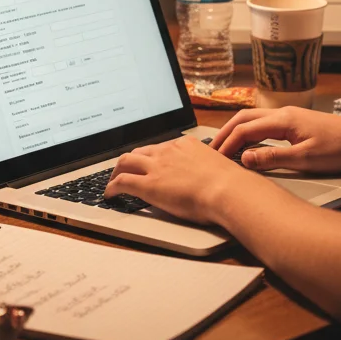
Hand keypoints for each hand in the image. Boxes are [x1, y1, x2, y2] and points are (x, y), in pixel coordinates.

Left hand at [105, 135, 261, 224]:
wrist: (227, 190)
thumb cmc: (230, 184)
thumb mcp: (218, 167)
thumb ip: (208, 168)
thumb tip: (212, 177)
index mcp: (185, 145)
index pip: (161, 147)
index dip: (151, 157)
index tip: (149, 163)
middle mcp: (168, 151)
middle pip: (140, 151)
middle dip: (130, 160)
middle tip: (125, 170)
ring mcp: (157, 167)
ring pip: (126, 162)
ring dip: (116, 171)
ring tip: (112, 181)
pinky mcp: (148, 185)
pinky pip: (122, 182)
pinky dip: (112, 187)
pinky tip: (110, 195)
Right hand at [210, 107, 340, 173]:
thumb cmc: (339, 149)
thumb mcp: (304, 159)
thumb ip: (272, 158)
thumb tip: (245, 159)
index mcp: (283, 120)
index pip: (244, 129)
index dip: (227, 144)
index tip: (215, 158)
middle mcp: (283, 113)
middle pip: (244, 118)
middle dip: (226, 133)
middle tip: (212, 150)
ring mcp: (289, 116)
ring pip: (253, 119)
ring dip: (237, 131)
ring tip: (225, 147)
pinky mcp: (295, 122)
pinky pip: (264, 123)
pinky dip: (250, 132)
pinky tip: (249, 144)